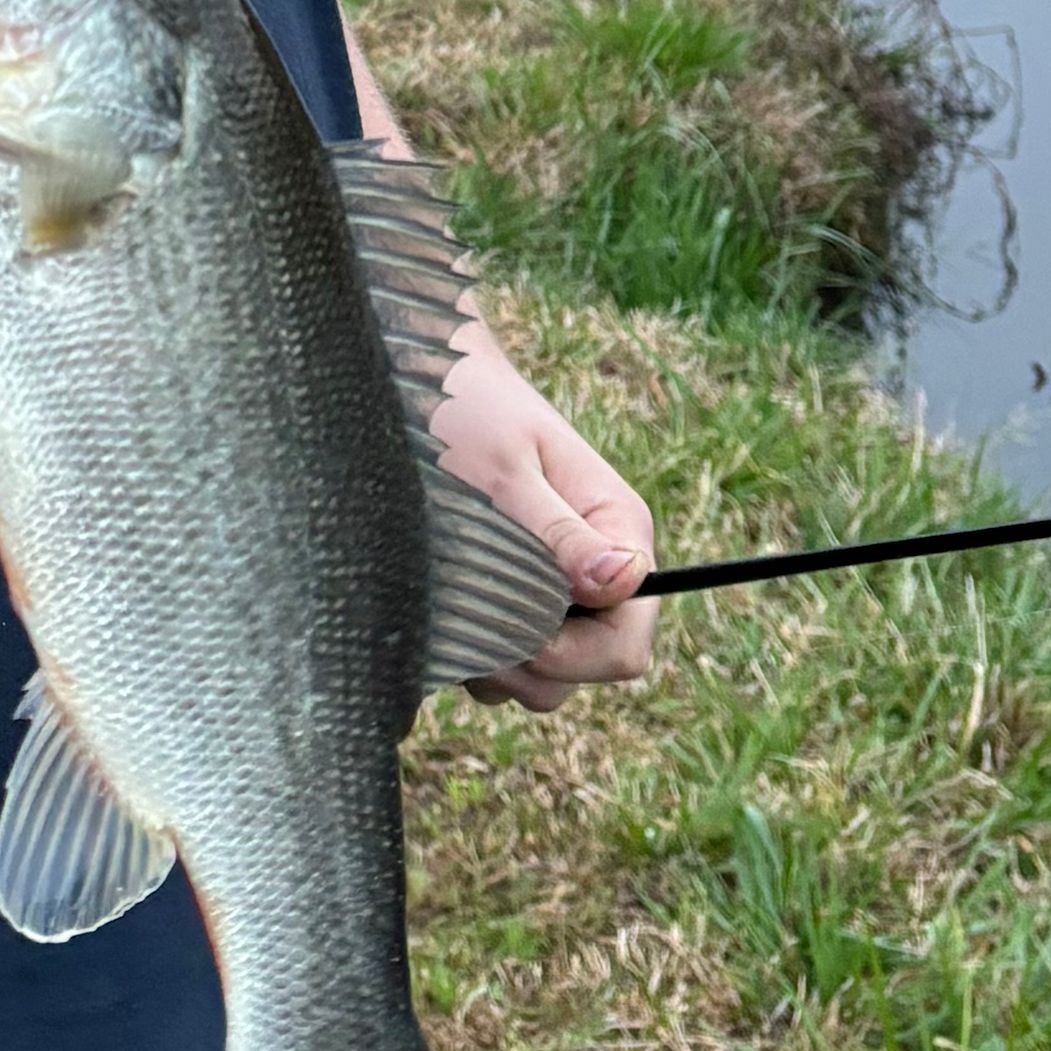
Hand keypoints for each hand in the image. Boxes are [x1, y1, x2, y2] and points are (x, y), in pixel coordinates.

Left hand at [428, 326, 656, 708]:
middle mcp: (596, 571)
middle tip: (470, 625)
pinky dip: (473, 650)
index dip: (573, 658)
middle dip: (529, 666)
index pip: (626, 645)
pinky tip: (439, 605)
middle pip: (586, 671)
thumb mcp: (505, 470)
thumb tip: (619, 582)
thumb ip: (556, 533)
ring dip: (496, 662)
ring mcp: (553, 589)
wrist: (424, 374)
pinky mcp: (511, 596)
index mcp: (618, 536)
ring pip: (542, 676)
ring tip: (449, 604)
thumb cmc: (466, 408)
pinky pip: (504, 661)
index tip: (513, 633)